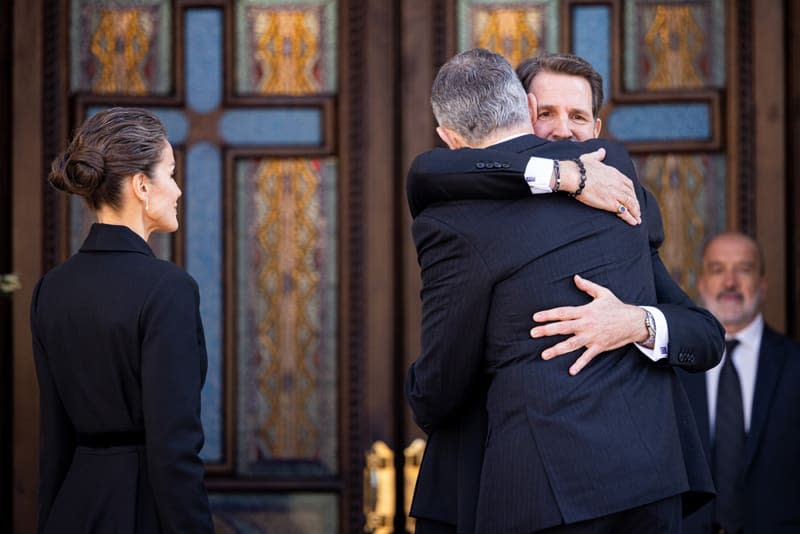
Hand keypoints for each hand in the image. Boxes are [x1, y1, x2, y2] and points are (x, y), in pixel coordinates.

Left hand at [530, 275, 647, 374]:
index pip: (563, 313)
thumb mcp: (603, 293)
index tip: (535, 317)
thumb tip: (575, 277)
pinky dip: (579, 364)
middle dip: (546, 331)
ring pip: (571, 344)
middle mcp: (586, 324)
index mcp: (585, 311)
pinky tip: (571, 371)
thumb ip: (587, 286)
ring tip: (543, 355)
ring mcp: (592, 337)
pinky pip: (588, 357)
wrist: (634, 321)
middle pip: (563, 328)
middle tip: (533, 333)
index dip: (548, 314)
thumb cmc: (617, 307)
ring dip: (557, 350)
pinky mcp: (599, 346)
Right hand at [563, 149, 640, 225]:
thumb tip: (602, 151)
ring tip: (637, 219)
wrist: (575, 176)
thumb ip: (598, 155)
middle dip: (635, 203)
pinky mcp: (610, 203)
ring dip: (635, 211)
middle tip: (637, 210)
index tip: (633, 196)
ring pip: (630, 203)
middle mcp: (618, 183)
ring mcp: (616, 193)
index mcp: (615, 173)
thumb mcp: (591, 158)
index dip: (632, 191)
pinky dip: (630, 217)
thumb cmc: (580, 167)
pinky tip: (634, 222)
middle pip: (631, 194)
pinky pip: (624, 211)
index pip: (628, 183)